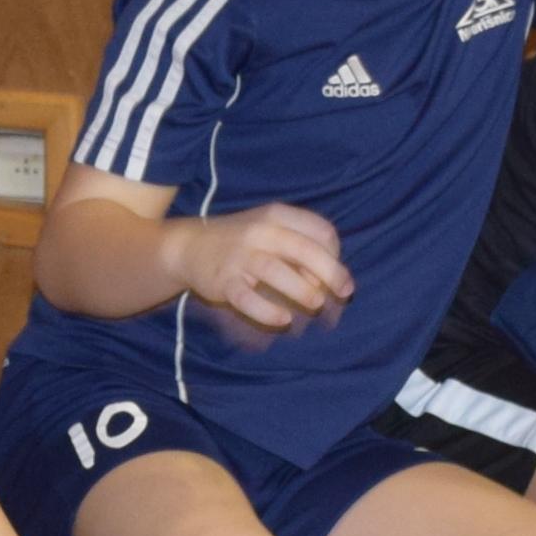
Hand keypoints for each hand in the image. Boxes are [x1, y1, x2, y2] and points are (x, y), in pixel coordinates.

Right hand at [176, 201, 353, 340]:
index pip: (320, 229)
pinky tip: (284, 320)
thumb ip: (300, 247)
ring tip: (316, 303)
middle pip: (303, 249)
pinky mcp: (224, 281)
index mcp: (277, 215)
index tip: (334, 273)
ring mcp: (239, 256)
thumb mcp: (272, 230)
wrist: (190, 246)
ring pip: (276, 271)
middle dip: (330, 272)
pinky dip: (267, 311)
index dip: (335, 253)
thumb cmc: (243, 241)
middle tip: (344, 292)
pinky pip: (247, 298)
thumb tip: (328, 280)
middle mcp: (260, 232)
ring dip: (302, 290)